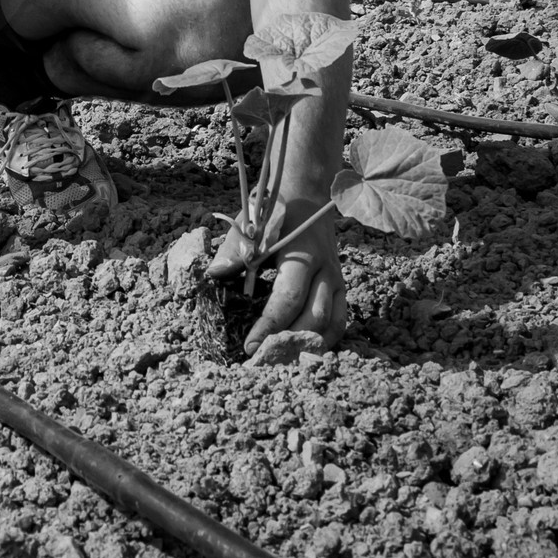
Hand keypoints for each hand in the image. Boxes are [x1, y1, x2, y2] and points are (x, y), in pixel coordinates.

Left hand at [207, 196, 346, 354]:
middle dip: (287, 342)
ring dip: (307, 346)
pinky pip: (340, 321)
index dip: (269, 326)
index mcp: (302, 253)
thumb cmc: (274, 211)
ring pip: (332, 325)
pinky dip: (324, 340)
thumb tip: (214, 274)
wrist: (310, 196)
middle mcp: (325, 270)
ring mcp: (338, 280)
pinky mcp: (342, 287)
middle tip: (262, 359)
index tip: (249, 346)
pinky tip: (303, 350)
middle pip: (314, 318)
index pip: (288, 298)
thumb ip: (234, 248)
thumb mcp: (251, 223)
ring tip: (280, 361)